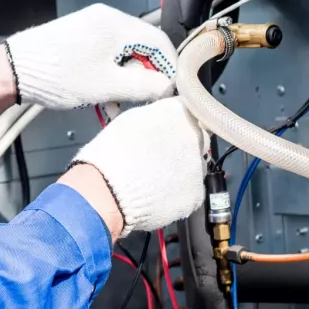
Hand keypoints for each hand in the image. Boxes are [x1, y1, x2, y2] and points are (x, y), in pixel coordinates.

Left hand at [4, 4, 175, 109]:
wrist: (12, 71)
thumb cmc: (57, 75)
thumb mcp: (107, 86)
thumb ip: (143, 86)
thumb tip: (166, 86)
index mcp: (116, 24)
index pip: (159, 42)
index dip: (169, 68)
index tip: (169, 91)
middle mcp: (105, 19)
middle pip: (142, 47)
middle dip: (146, 75)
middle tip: (143, 100)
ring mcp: (90, 26)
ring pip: (123, 53)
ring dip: (126, 79)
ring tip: (118, 104)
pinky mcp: (78, 37)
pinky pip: (106, 54)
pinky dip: (110, 74)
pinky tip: (103, 96)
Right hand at [67, 98, 206, 234]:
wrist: (109, 190)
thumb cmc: (112, 151)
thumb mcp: (131, 119)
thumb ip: (156, 116)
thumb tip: (163, 120)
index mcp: (179, 112)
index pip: (187, 113)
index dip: (175, 124)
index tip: (165, 132)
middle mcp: (196, 135)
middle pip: (195, 139)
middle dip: (181, 147)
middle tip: (158, 158)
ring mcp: (199, 167)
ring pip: (194, 167)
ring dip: (181, 170)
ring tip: (155, 180)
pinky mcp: (196, 194)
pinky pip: (190, 192)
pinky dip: (178, 194)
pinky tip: (158, 196)